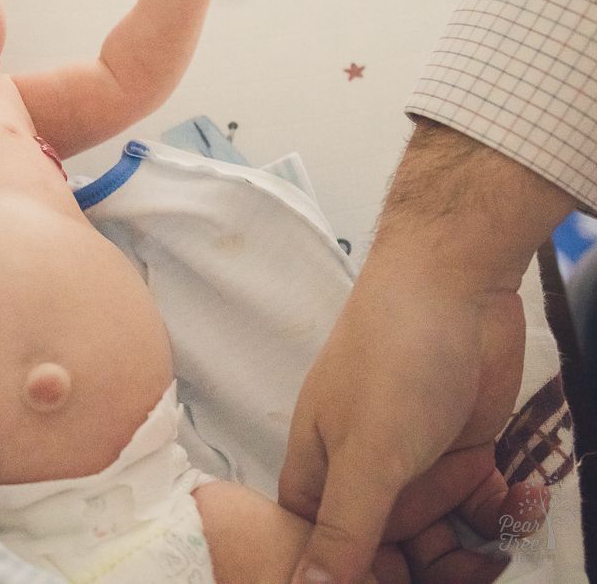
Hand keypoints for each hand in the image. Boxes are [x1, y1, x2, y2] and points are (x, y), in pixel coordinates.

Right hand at [278, 120, 575, 583]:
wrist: (454, 286)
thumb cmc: (391, 362)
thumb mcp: (367, 456)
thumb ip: (343, 531)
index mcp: (320, 482)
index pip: (332, 560)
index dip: (364, 581)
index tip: (404, 583)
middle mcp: (362, 481)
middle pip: (392, 560)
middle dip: (432, 573)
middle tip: (470, 567)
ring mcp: (413, 469)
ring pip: (441, 544)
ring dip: (475, 552)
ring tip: (502, 538)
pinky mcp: (460, 454)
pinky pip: (479, 510)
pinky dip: (502, 514)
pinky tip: (521, 496)